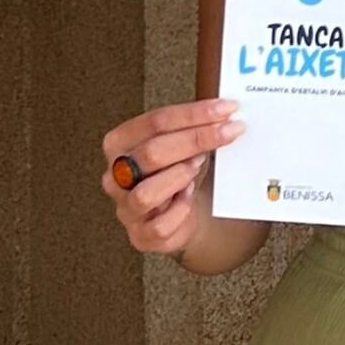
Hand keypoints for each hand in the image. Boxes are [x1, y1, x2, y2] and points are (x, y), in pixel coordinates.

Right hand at [100, 98, 244, 255]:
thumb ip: (192, 127)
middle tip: (228, 132)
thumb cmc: (178, 171)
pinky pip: (160, 225)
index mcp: (120, 144)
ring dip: (180, 176)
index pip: (154, 122)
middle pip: (152, 153)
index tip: (226, 109)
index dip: (193, 114)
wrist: (182, 214)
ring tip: (200, 165)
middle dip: (196, 139)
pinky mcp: (141, 235)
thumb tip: (225, 112)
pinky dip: (180, 210)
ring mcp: (126, 207)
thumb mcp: (180, 144)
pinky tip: (190, 197)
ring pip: (146, 193)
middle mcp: (116, 176)